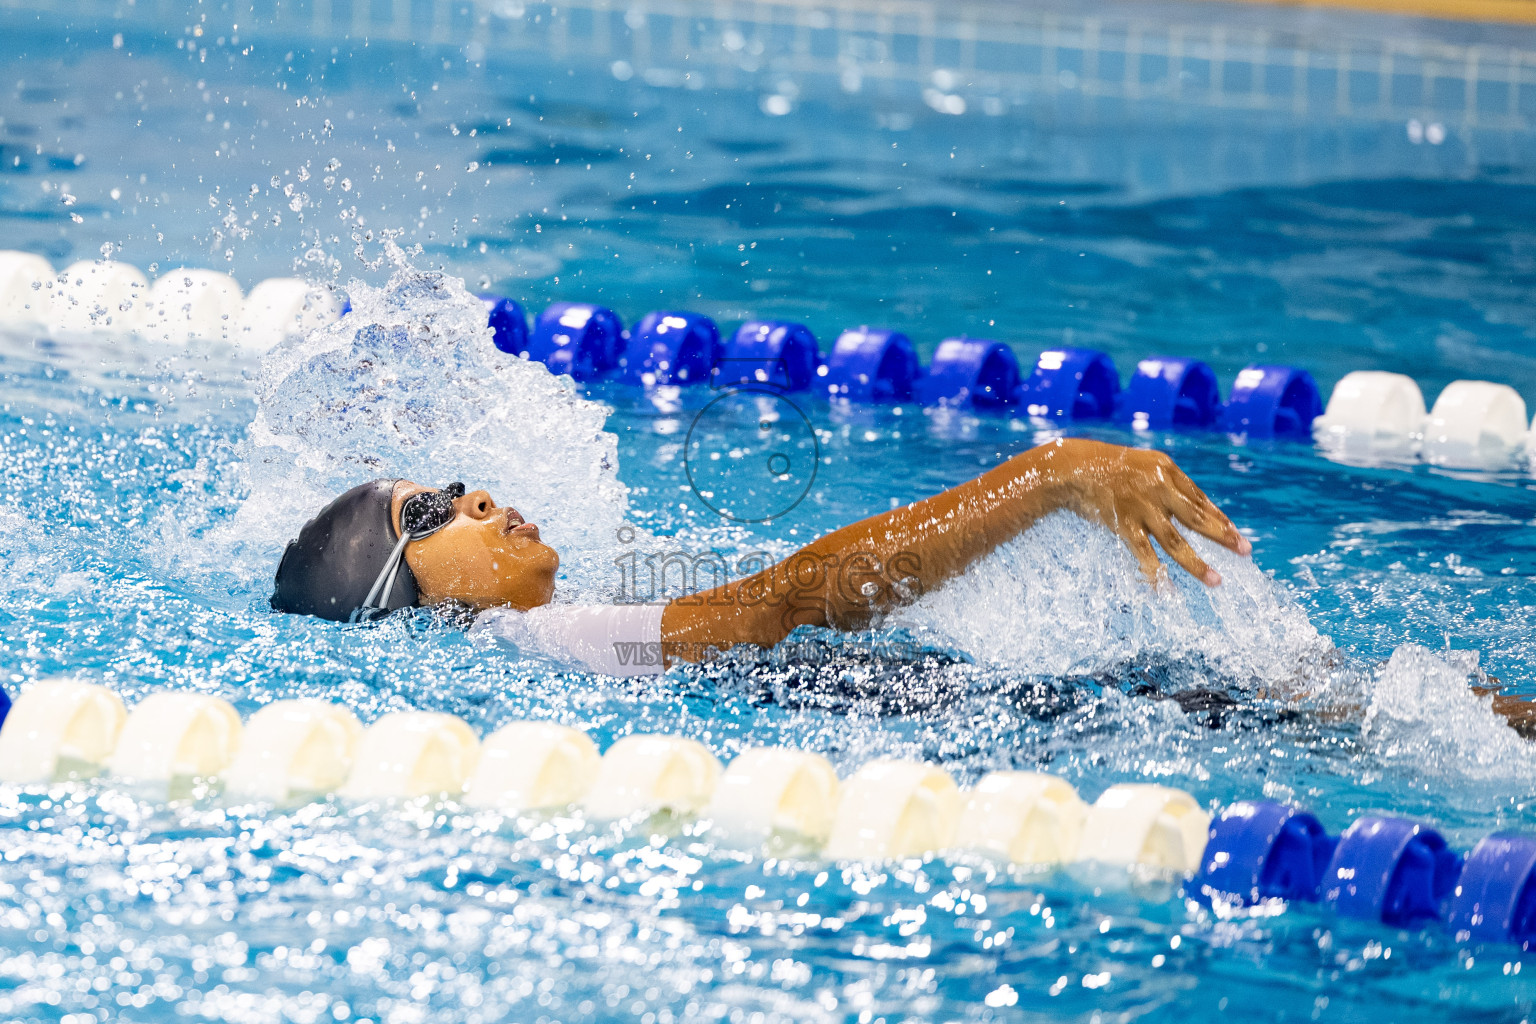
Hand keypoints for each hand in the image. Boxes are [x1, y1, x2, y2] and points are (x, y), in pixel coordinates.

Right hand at [1040, 439, 1250, 587]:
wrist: (1071, 467)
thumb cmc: (1104, 465)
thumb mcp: (1141, 464)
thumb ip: (1162, 481)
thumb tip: (1185, 506)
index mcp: (1167, 469)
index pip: (1201, 498)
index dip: (1220, 518)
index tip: (1235, 534)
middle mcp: (1159, 487)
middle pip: (1198, 517)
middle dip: (1223, 536)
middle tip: (1245, 551)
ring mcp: (1142, 507)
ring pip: (1176, 541)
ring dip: (1197, 563)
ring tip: (1216, 581)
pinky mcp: (1123, 524)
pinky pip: (1144, 554)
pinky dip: (1155, 574)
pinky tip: (1164, 590)